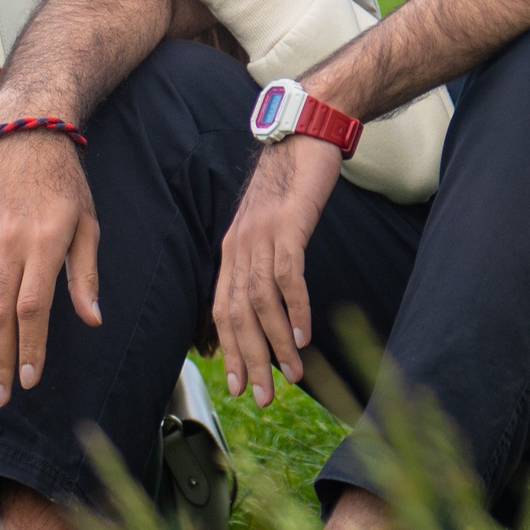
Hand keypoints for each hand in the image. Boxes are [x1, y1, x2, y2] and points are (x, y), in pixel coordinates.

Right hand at [0, 131, 102, 408]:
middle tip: (1, 398)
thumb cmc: (64, 183)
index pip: (32, 308)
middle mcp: (6, 244)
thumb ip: (85, 275)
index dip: (30, 347)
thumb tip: (92, 320)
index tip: (31, 380)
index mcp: (43, 243)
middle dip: (0, 362)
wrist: (24, 135)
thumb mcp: (88, 224)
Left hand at [215, 135, 339, 405]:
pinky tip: (303, 335)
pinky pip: (287, 275)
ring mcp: (262, 235)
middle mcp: (239, 246)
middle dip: (249, 359)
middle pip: (237, 313)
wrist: (306, 133)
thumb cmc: (293, 184)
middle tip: (262, 396)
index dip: (230, 349)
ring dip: (275, 342)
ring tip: (291, 375)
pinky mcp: (287, 225)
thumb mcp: (270, 225)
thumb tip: (271, 303)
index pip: (223, 310)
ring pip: (260, 302)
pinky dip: (294, 308)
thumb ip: (264, 260)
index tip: (238, 384)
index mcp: (232, 250)